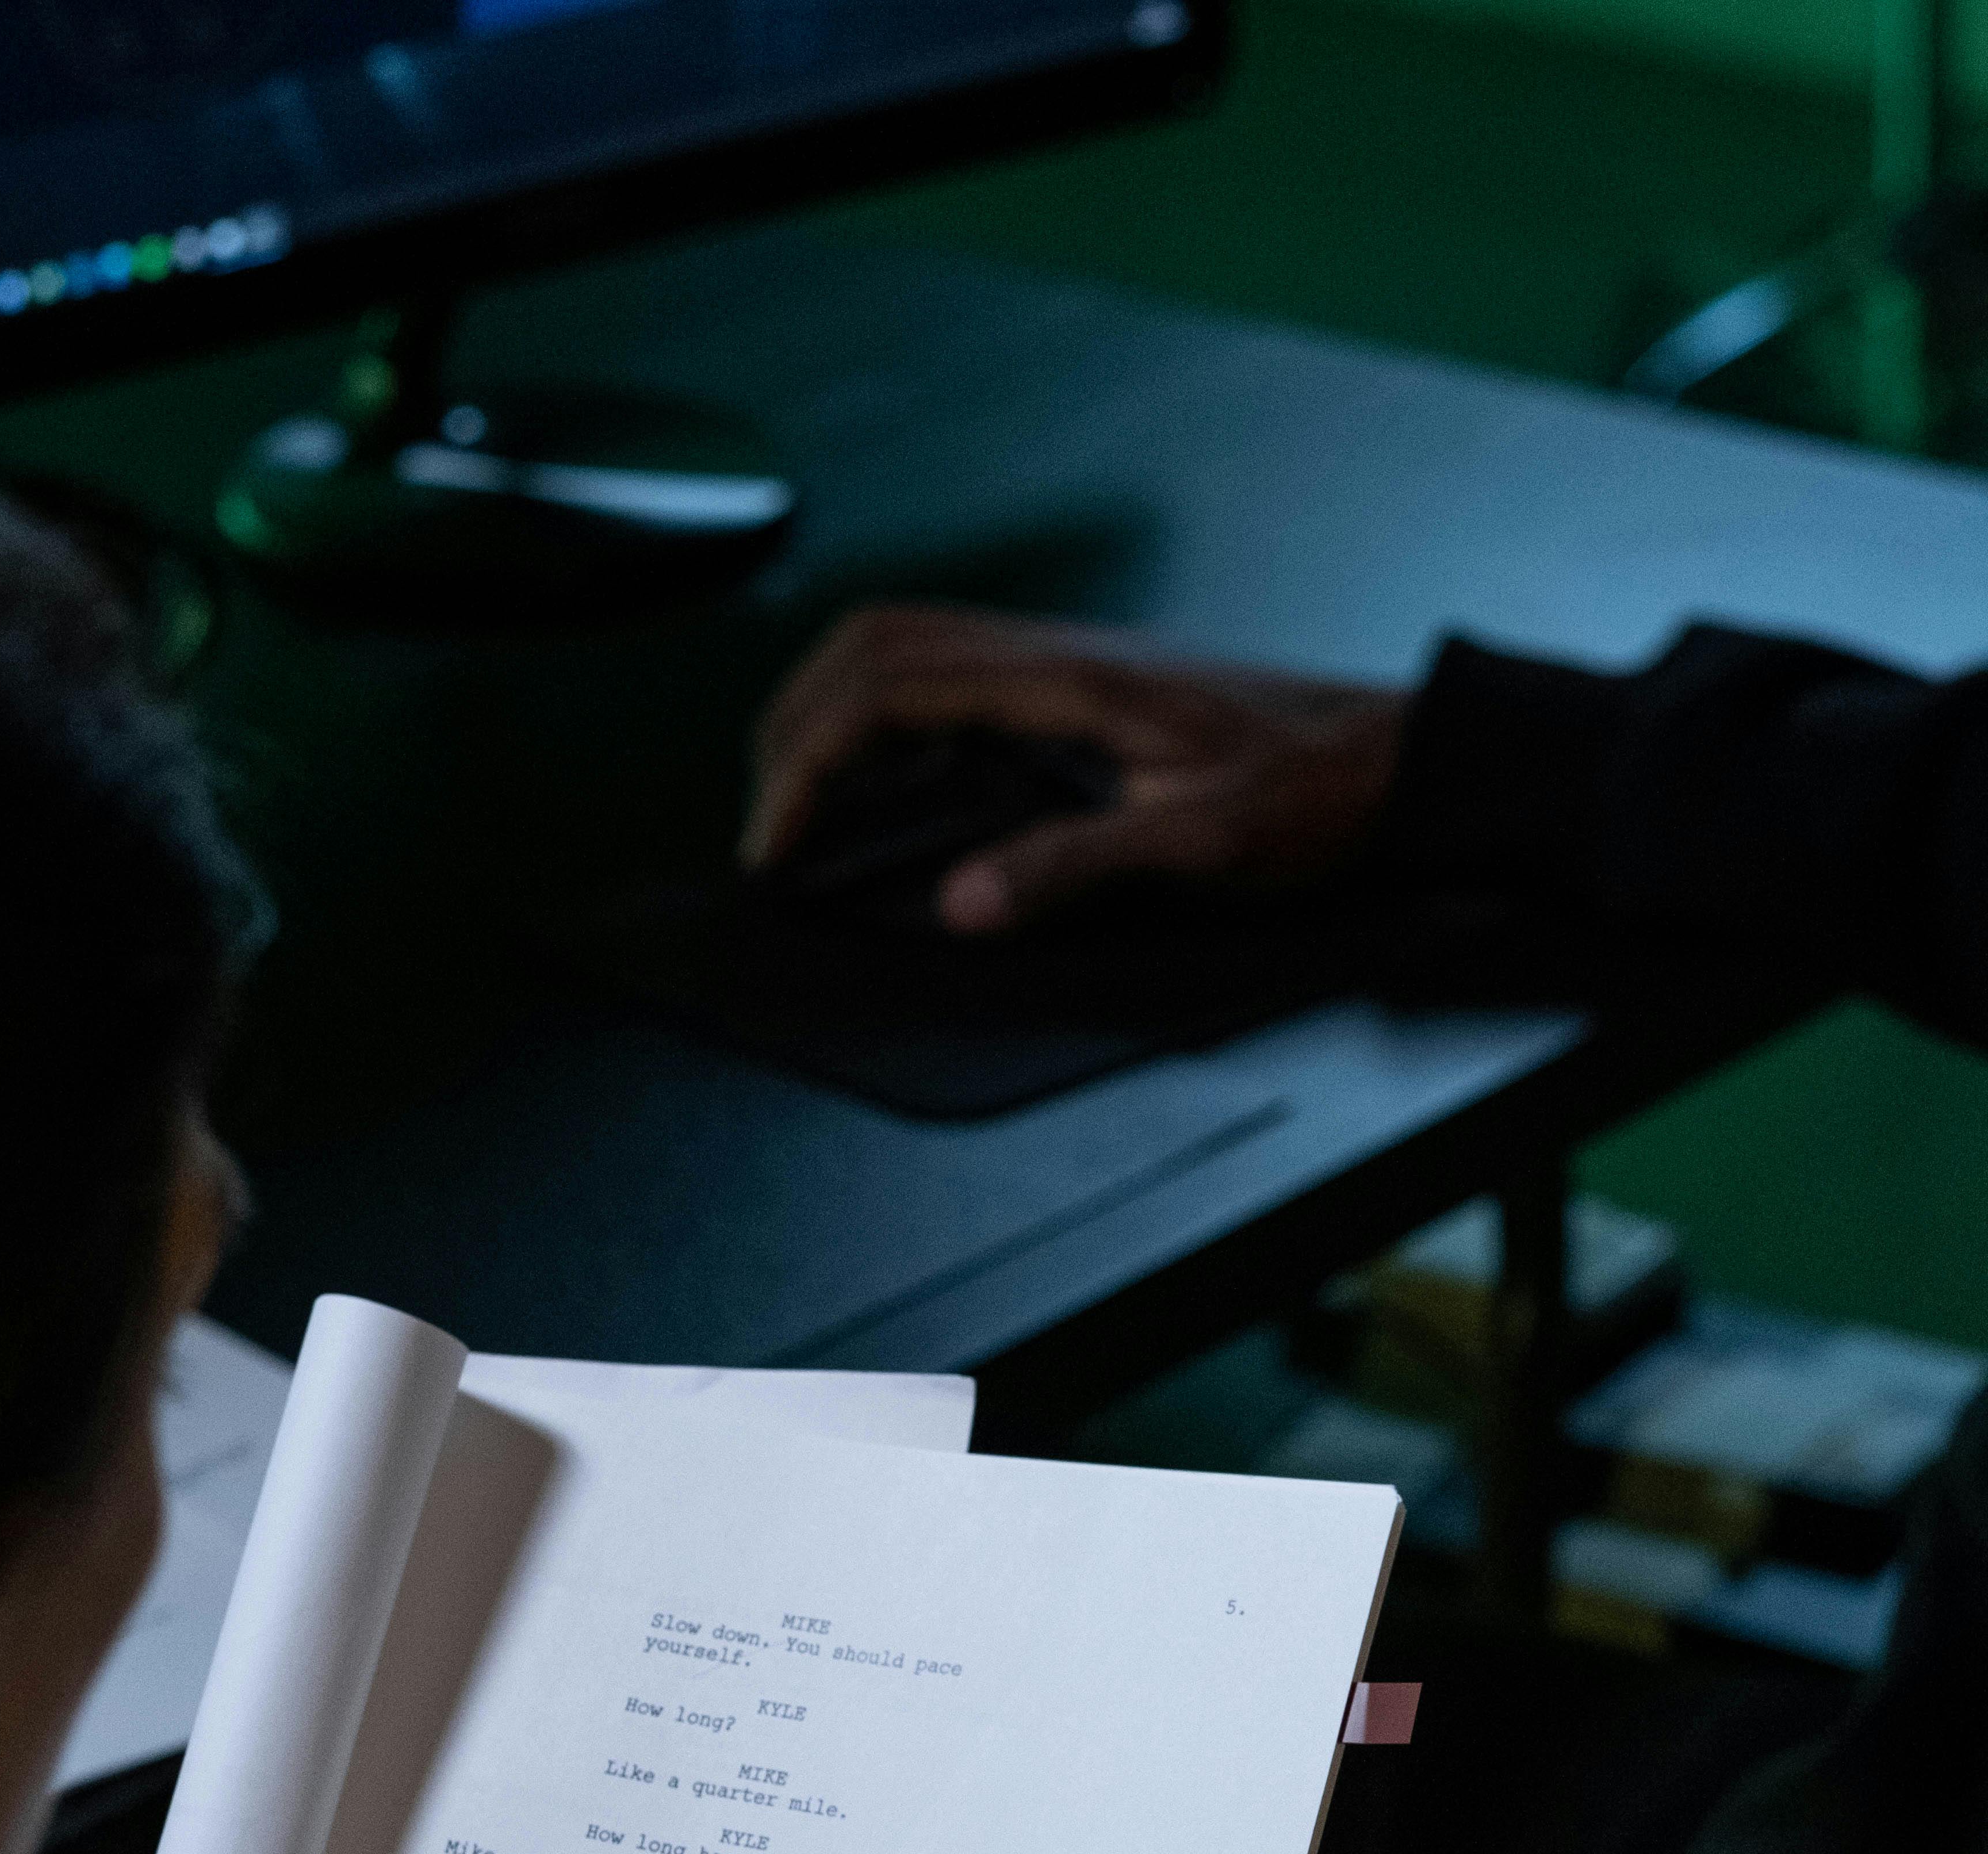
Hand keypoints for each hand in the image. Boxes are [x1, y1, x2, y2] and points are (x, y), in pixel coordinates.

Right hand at [743, 605, 1407, 930]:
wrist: (1394, 760)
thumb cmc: (1314, 797)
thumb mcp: (1199, 847)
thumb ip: (1075, 866)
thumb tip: (960, 903)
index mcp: (1067, 678)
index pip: (888, 685)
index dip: (810, 761)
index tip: (778, 840)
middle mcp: (1055, 651)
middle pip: (875, 643)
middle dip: (795, 723)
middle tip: (767, 820)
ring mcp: (1066, 662)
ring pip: (908, 646)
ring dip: (835, 709)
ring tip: (802, 794)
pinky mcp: (1081, 685)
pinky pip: (954, 674)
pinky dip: (890, 716)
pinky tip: (893, 780)